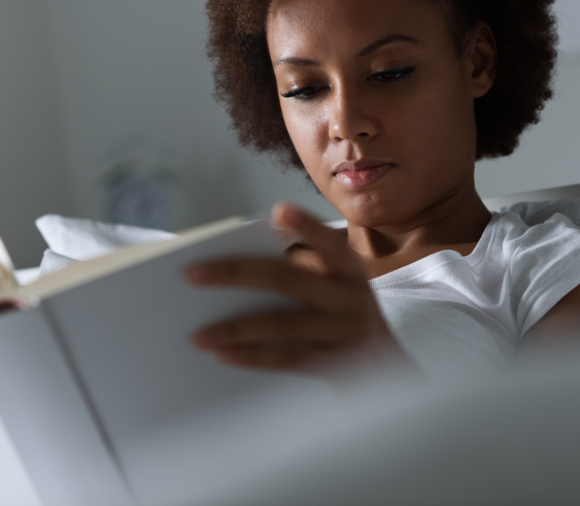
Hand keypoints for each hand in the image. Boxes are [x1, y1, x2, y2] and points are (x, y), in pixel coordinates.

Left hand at [185, 202, 407, 373]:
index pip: (329, 243)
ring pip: (281, 324)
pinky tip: (223, 355)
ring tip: (197, 334)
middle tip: (191, 274)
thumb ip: (302, 271)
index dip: (307, 225)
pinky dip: (252, 357)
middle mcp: (351, 298)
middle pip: (287, 279)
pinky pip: (286, 359)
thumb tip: (235, 266)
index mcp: (350, 270)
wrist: (387, 369)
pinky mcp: (335, 366)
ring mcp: (344, 333)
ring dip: (234, 328)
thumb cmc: (343, 315)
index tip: (279, 210)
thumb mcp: (337, 287)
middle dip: (235, 273)